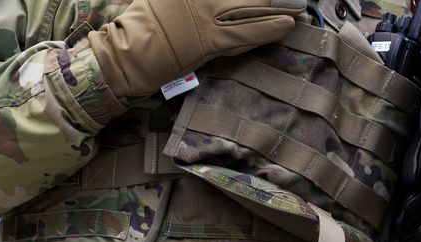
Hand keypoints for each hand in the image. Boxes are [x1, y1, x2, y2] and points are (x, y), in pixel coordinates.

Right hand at [87, 0, 306, 99]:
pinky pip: (247, 33)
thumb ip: (181, 0)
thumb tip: (215, 3)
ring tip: (296, 8)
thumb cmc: (136, 29)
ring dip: (276, 8)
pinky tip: (286, 25)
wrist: (123, 57)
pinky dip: (270, 29)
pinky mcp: (210, 40)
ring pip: (252, 7)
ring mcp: (207, 15)